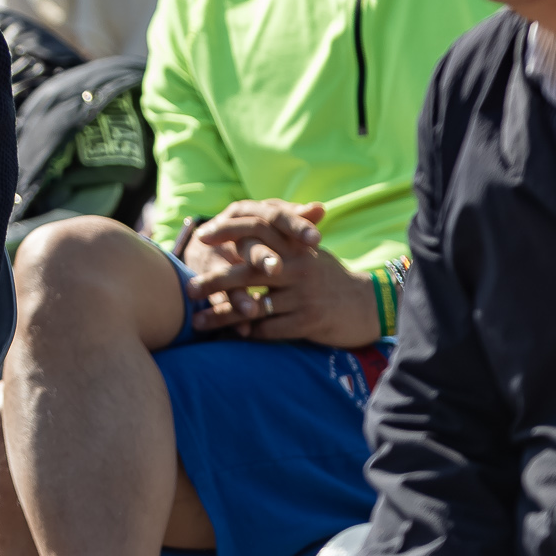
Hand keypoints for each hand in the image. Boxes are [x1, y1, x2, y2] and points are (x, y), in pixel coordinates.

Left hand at [187, 201, 382, 347]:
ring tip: (198, 322)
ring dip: (223, 315)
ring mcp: (304, 295)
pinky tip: (230, 337)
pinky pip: (270, 329)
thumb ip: (278, 240)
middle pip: (248, 271)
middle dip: (215, 281)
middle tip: (189, 289)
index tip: (200, 237)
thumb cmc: (327, 277)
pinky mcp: (309, 321)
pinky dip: (248, 334)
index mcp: (296, 247)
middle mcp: (299, 267)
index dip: (228, 231)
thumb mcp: (307, 253)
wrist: (367, 305)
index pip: (257, 230)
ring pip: (254, 305)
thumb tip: (241, 219)